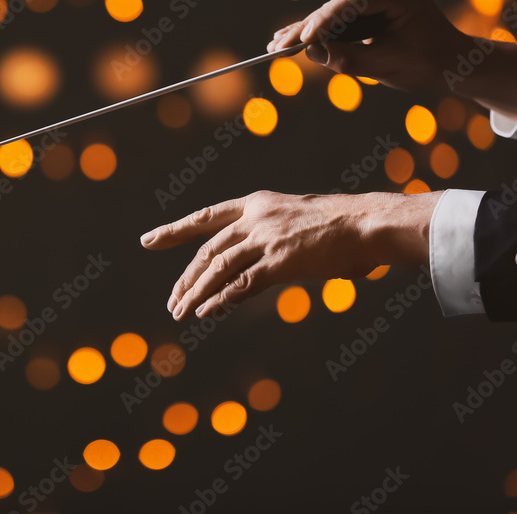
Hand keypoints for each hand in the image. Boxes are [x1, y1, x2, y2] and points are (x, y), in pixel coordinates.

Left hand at [139, 190, 440, 320]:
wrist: (368, 222)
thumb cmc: (340, 225)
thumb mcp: (295, 219)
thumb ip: (269, 237)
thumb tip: (252, 269)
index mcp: (256, 203)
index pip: (205, 217)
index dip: (174, 231)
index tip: (148, 241)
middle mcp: (255, 217)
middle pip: (207, 250)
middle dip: (186, 278)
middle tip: (172, 302)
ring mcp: (266, 238)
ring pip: (218, 268)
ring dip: (196, 293)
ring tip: (181, 313)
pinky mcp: (280, 261)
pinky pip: (241, 284)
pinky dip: (221, 299)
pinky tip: (207, 312)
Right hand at [266, 0, 516, 118]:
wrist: (455, 64)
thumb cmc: (428, 65)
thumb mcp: (386, 66)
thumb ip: (348, 58)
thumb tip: (310, 52)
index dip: (323, 19)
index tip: (302, 38)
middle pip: (339, 5)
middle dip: (308, 27)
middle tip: (277, 44)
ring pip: (337, 13)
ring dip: (309, 30)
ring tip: (276, 44)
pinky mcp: (373, 7)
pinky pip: (343, 20)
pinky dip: (323, 33)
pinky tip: (293, 40)